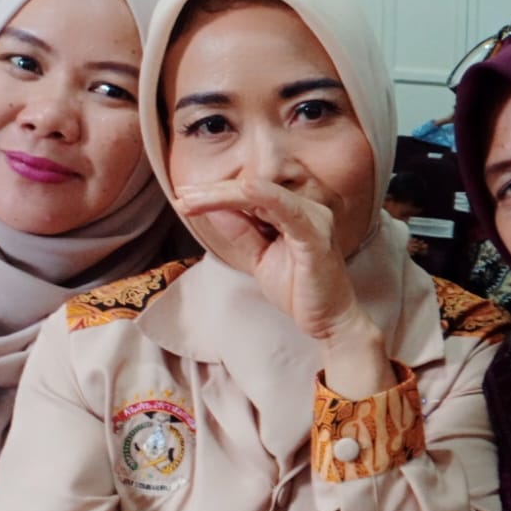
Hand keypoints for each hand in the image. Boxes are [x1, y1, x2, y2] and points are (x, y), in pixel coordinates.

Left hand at [174, 178, 360, 339]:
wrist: (330, 320)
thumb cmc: (300, 288)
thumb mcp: (260, 257)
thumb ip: (242, 232)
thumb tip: (213, 209)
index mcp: (295, 211)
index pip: (251, 194)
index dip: (215, 192)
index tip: (184, 197)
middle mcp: (308, 208)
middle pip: (253, 189)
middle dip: (212, 191)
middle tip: (181, 194)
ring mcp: (314, 221)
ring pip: (263, 195)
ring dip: (224, 195)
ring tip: (191, 200)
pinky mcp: (316, 238)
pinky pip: (288, 210)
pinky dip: (264, 197)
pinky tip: (242, 190)